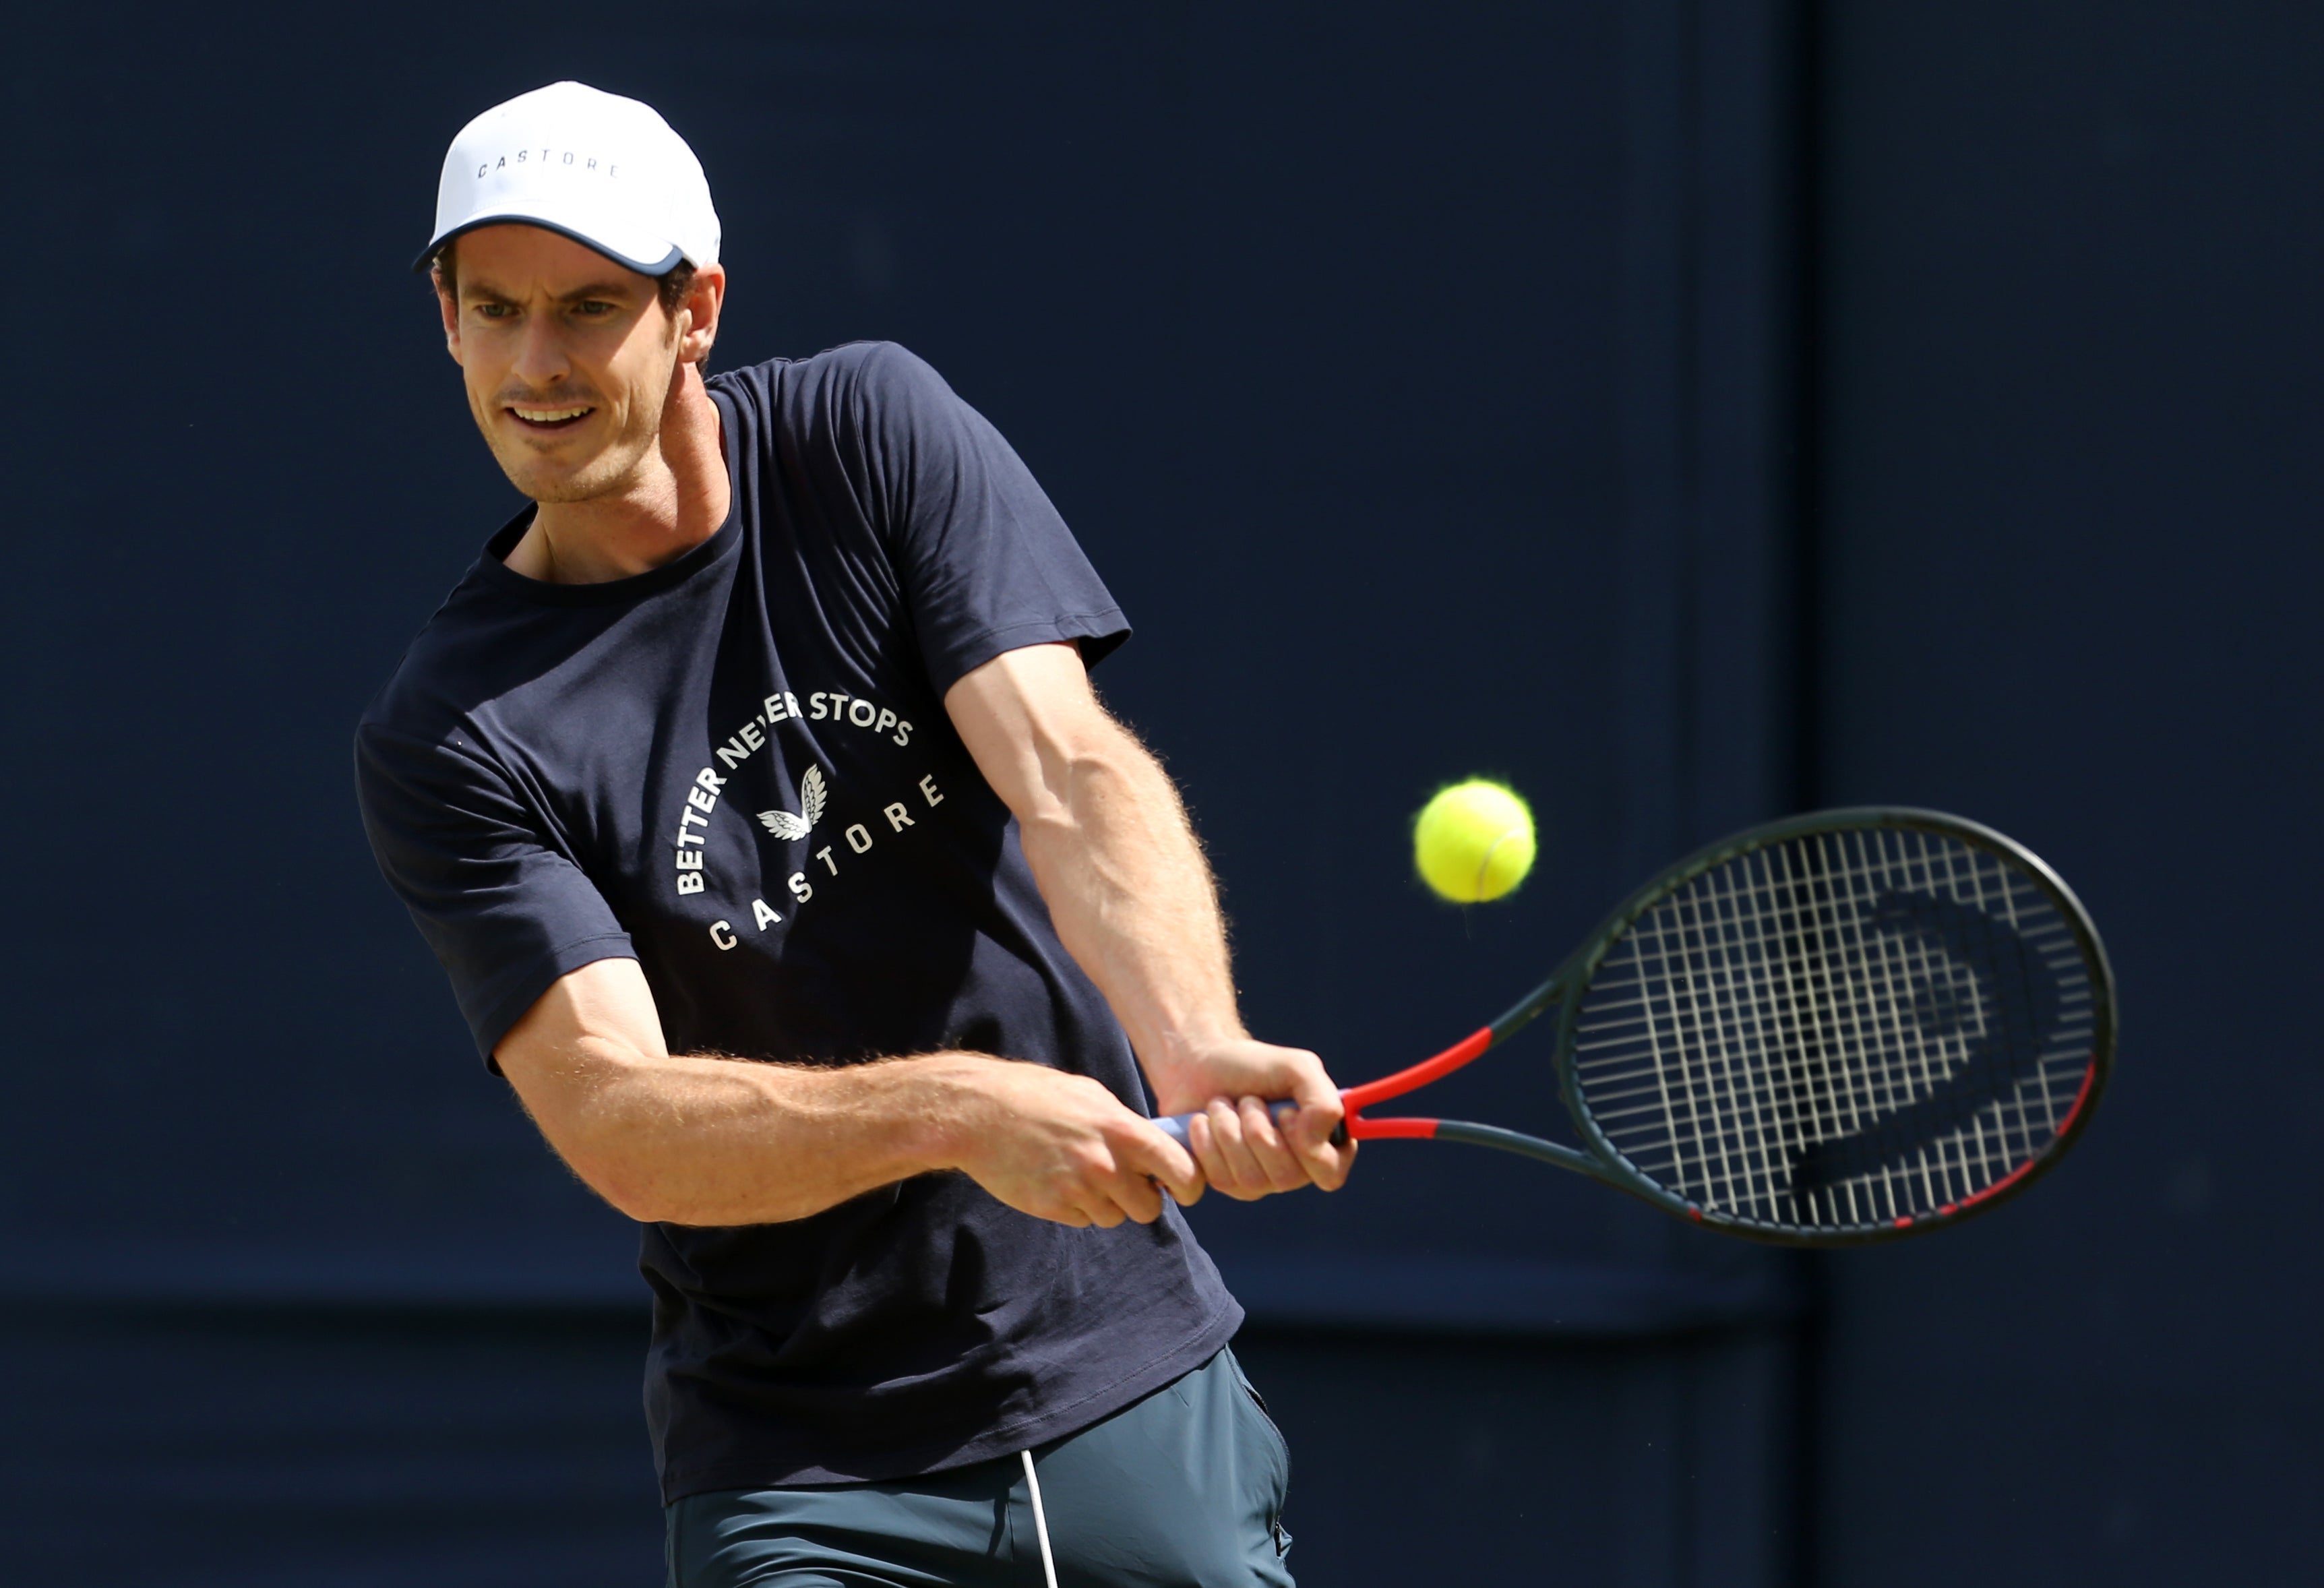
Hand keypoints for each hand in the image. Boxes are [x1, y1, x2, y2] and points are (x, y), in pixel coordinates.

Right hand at [931, 1054, 1202, 1227]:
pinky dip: (1078, 1208)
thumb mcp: (1091, 1095)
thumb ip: (1126, 1124)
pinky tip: (1059, 1180)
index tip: (1182, 1187)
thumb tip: (1156, 1146)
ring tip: (1084, 1175)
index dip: (1189, 1183)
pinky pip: (1083, 1220)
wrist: (979, 1113)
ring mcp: (1078, 1188)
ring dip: (1107, 1204)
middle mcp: (1105, 1163)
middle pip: (1150, 1207)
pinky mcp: (1053, 1206)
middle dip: (1142, 1199)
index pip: (1181, 1169)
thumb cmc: (1036, 1095)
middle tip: (1127, 1183)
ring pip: (1116, 1217)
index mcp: (1121, 1130)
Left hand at [1148, 1037, 1356, 1201]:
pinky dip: (1207, 1141)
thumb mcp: (1298, 1068)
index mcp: (1322, 1142)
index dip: (1309, 1149)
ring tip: (1222, 1105)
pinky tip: (1204, 1121)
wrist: (1200, 1065)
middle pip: (1286, 1177)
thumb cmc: (1253, 1066)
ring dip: (1230, 1130)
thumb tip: (1314, 1144)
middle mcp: (1295, 1168)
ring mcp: (1261, 1181)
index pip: (1331, 1173)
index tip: (1286, 1113)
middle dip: (1258, 1129)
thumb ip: (1323, 1102)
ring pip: (1251, 1179)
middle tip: (1248, 1099)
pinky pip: (1220, 1179)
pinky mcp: (1227, 1183)